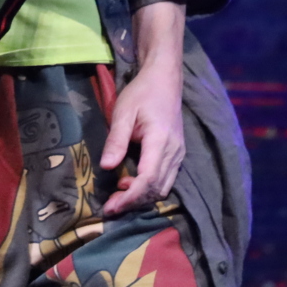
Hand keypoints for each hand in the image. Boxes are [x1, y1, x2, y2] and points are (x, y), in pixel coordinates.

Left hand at [99, 55, 186, 216]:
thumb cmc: (142, 93)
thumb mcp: (123, 112)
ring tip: (118, 194)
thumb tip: (107, 167)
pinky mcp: (178, 154)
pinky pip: (166, 179)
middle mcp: (174, 152)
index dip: (130, 196)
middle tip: (111, 206)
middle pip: (156, 189)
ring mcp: (179, 154)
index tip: (111, 206)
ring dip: (142, 196)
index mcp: (160, 140)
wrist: (164, 79)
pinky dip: (149, 187)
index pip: (148, 179)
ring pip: (163, 187)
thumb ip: (116, 140)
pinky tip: (131, 182)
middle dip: (134, 202)